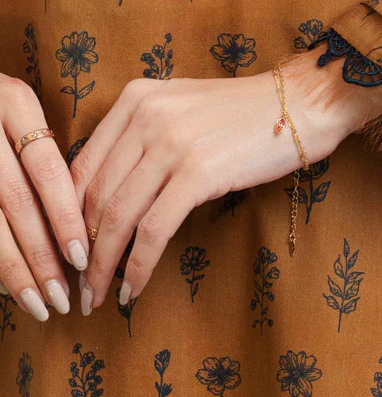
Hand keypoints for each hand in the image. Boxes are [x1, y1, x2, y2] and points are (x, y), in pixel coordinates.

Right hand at [0, 74, 91, 321]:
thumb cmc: (1, 109)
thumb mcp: (25, 109)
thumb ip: (50, 150)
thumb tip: (99, 216)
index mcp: (14, 103)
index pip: (47, 169)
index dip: (65, 217)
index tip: (83, 257)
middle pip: (16, 201)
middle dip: (42, 253)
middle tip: (65, 294)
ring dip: (14, 268)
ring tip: (41, 303)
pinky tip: (9, 288)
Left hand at [70, 43, 381, 312]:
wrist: (300, 103)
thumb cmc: (245, 113)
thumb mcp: (182, 109)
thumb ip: (143, 137)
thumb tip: (108, 195)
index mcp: (136, 99)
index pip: (81, 165)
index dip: (67, 216)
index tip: (68, 249)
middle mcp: (146, 116)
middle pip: (93, 195)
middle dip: (80, 248)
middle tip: (77, 283)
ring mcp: (172, 143)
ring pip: (118, 216)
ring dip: (103, 265)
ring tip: (98, 297)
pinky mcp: (200, 172)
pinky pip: (154, 230)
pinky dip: (137, 265)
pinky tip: (133, 288)